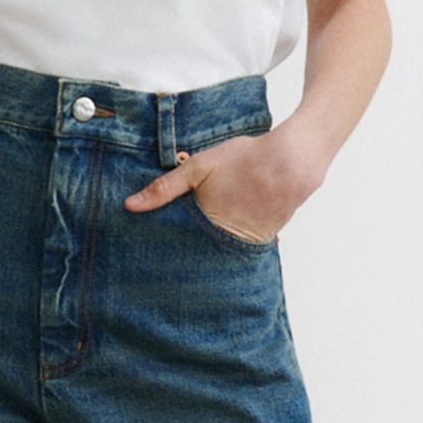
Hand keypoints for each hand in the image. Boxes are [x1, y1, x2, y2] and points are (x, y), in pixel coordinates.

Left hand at [122, 126, 320, 245]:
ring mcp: (247, 244)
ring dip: (210, 250)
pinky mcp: (264, 240)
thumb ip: (164, 188)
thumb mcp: (197, 167)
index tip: (149, 258)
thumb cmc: (244, 160)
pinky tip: (227, 232)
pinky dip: (232, 240)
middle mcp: (226, 243)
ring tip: (195, 251)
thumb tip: (129, 206)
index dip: (165, 252)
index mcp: (206, 228)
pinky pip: (241, 247)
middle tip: (170, 262)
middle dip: (186, 257)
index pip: (177, 250)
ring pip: (220, 252)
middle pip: (198, 256)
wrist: (293, 161)